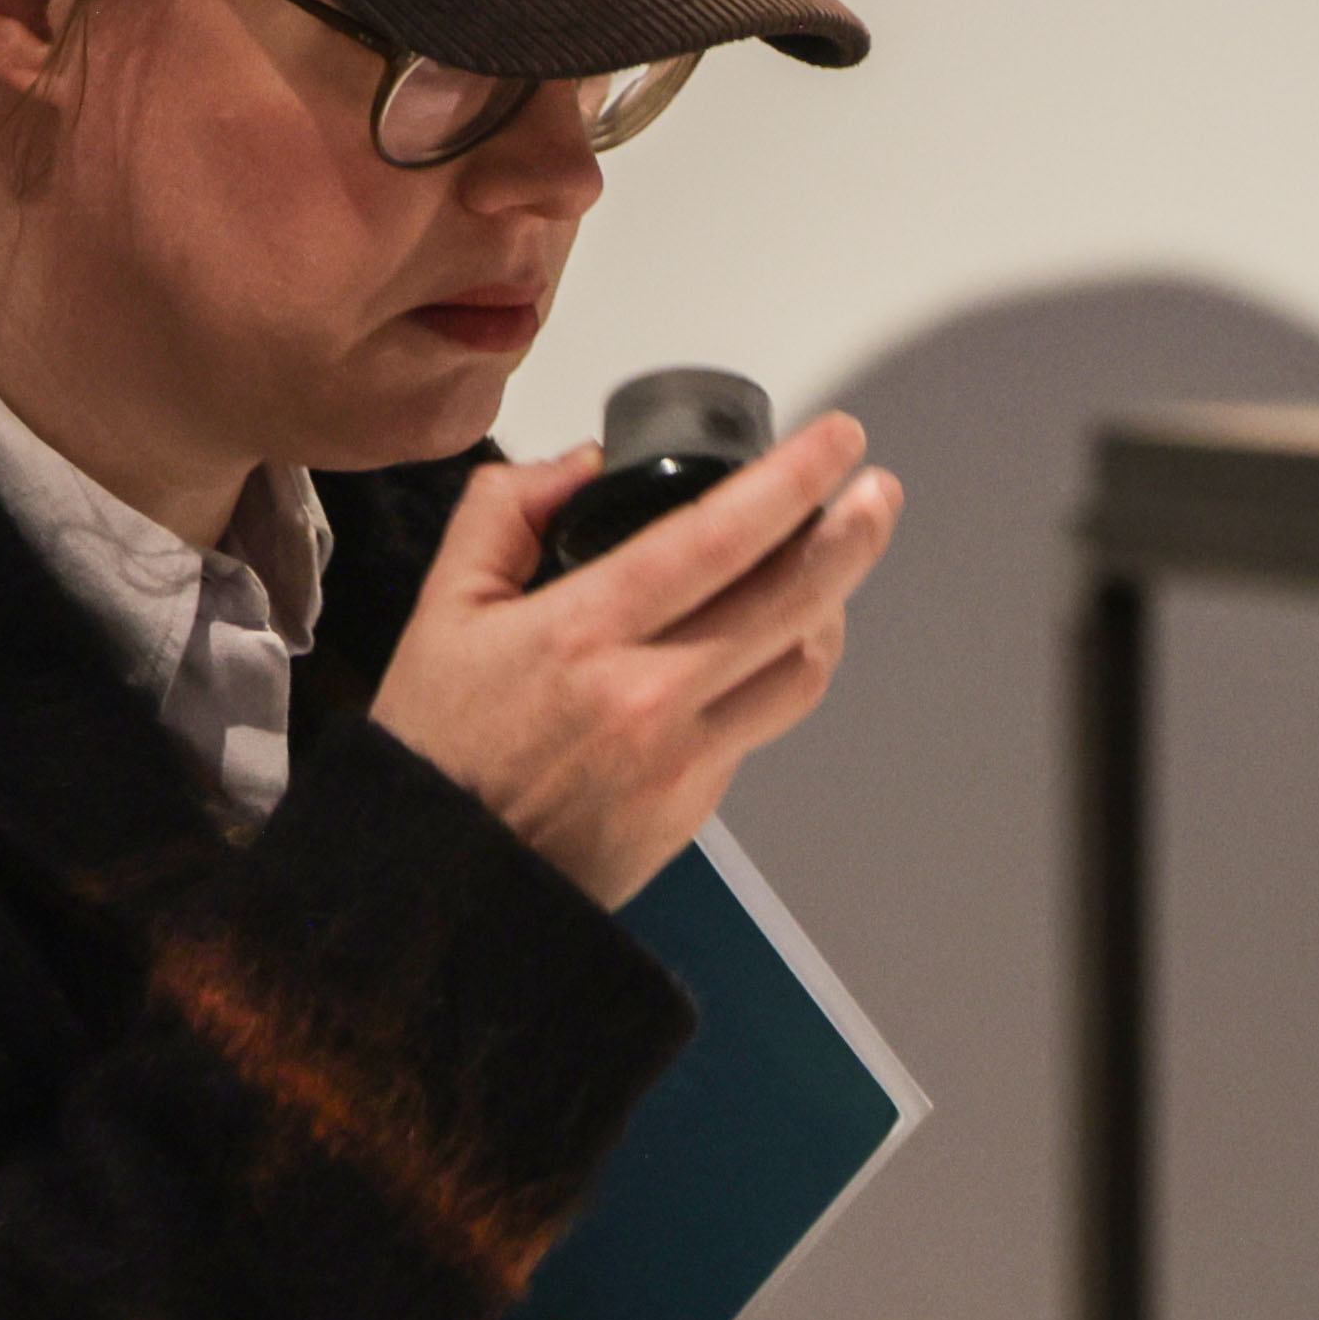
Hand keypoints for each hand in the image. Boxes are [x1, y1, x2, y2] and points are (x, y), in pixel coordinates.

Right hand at [372, 417, 903, 903]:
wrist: (445, 879)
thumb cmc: (441, 741)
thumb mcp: (442, 606)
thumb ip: (505, 512)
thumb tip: (587, 462)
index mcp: (582, 631)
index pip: (717, 538)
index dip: (793, 480)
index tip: (837, 440)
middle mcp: (648, 693)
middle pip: (792, 599)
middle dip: (853, 534)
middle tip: (878, 491)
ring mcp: (685, 754)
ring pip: (802, 666)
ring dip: (833, 606)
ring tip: (835, 561)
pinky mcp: (701, 800)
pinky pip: (767, 717)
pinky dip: (784, 666)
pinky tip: (781, 633)